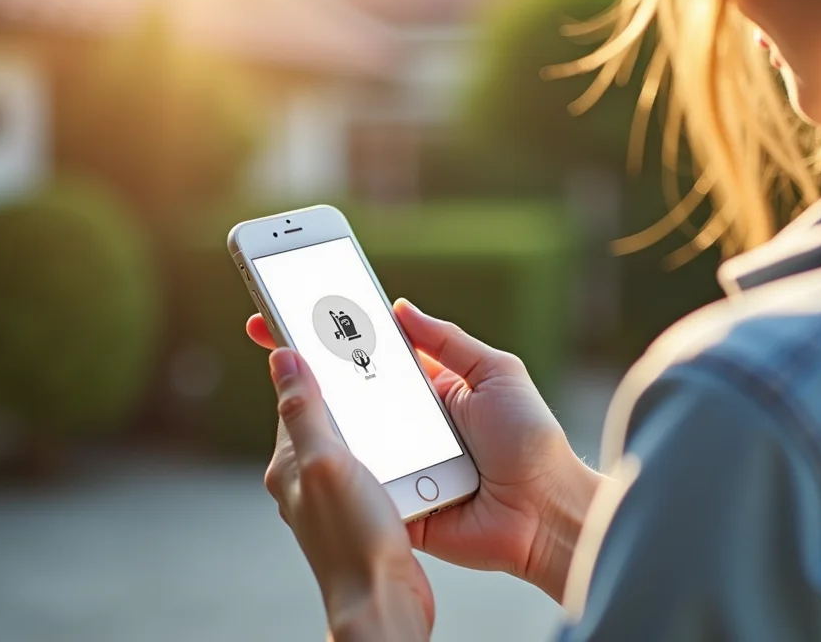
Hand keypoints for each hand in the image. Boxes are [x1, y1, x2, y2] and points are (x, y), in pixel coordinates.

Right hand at [246, 300, 601, 602]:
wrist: (546, 513)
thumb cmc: (531, 440)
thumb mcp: (497, 373)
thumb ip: (449, 341)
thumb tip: (401, 308)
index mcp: (431, 390)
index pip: (374, 356)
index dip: (338, 336)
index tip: (298, 312)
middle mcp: (409, 425)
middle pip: (352, 396)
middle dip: (313, 371)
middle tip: (275, 343)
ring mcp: (399, 465)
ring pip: (349, 439)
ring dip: (323, 420)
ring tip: (288, 389)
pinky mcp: (395, 503)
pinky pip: (360, 483)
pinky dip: (341, 469)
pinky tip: (317, 448)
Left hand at [264, 347, 431, 640]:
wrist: (383, 604)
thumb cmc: (353, 538)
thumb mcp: (327, 461)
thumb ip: (304, 408)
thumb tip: (281, 356)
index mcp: (291, 461)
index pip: (295, 394)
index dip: (306, 358)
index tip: (316, 324)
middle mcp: (309, 477)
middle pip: (327, 412)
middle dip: (346, 382)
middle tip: (370, 350)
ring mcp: (337, 495)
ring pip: (355, 436)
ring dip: (376, 414)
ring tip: (398, 391)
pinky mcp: (366, 510)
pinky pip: (377, 463)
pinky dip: (393, 445)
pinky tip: (415, 441)